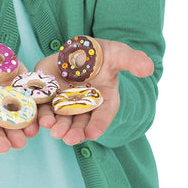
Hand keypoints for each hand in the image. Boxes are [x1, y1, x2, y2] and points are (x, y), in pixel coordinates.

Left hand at [35, 39, 153, 145]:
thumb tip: (149, 66)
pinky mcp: (48, 95)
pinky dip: (40, 115)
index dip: (99, 125)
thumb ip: (131, 60)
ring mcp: (65, 102)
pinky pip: (43, 107)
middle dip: (75, 131)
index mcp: (104, 99)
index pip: (103, 115)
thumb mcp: (117, 53)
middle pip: (81, 123)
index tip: (93, 134)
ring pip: (61, 119)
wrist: (78, 49)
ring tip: (54, 131)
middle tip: (68, 138)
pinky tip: (39, 120)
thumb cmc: (101, 54)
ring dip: (58, 126)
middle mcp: (85, 105)